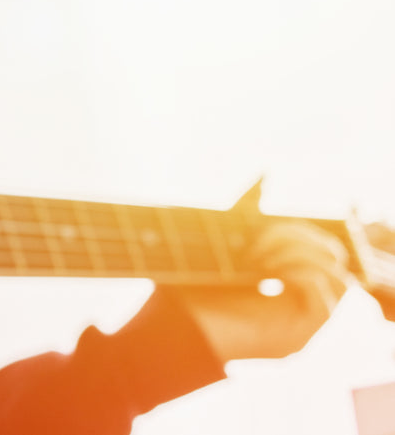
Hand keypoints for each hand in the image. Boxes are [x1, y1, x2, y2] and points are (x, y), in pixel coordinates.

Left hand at [169, 221, 350, 362]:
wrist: (170, 329)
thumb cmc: (191, 290)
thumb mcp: (224, 244)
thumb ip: (246, 213)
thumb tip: (265, 175)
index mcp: (287, 283)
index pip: (318, 246)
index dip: (296, 230)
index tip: (257, 231)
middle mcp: (301, 303)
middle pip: (333, 256)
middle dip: (298, 239)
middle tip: (256, 248)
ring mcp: (304, 322)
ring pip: (341, 276)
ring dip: (301, 257)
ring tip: (261, 263)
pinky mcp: (301, 336)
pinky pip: (328, 297)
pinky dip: (303, 275)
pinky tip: (270, 275)